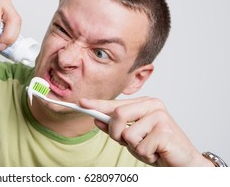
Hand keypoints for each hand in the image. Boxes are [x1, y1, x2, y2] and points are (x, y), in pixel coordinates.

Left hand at [80, 97, 213, 166]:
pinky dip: (145, 155)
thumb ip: (115, 128)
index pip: (116, 104)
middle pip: (118, 115)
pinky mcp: (165, 131)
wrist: (184, 162)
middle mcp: (153, 105)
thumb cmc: (158, 147)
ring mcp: (160, 117)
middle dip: (116, 133)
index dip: (97, 104)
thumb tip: (97, 119)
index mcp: (144, 103)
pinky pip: (140, 146)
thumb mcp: (132, 137)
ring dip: (134, 148)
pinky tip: (156, 153)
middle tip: (127, 142)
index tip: (81, 102)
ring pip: (127, 134)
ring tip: (148, 148)